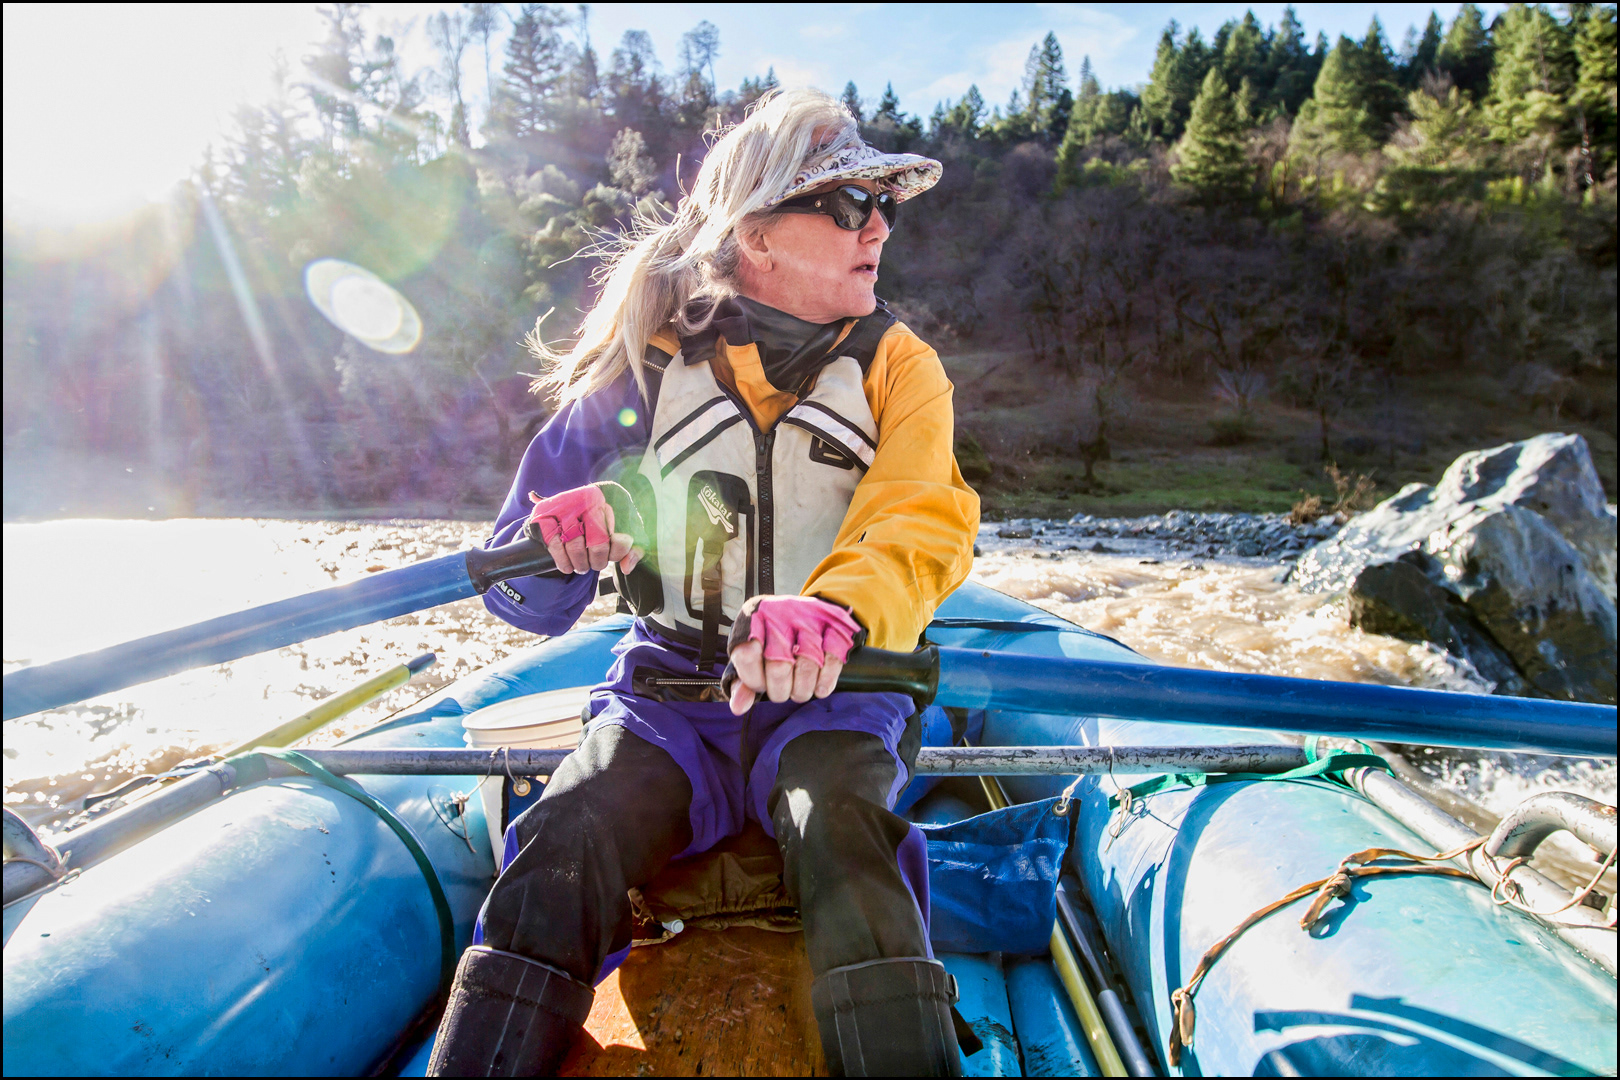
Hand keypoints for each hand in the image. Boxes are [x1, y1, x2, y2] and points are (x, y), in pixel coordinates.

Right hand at [525, 485, 642, 575]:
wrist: (572, 502)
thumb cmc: (603, 518)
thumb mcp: (623, 527)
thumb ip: (632, 548)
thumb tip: (626, 567)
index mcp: (610, 502)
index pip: (620, 537)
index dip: (617, 553)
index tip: (612, 555)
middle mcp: (586, 500)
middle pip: (597, 544)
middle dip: (597, 561)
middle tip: (595, 565)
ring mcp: (564, 506)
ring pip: (575, 546)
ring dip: (580, 564)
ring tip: (582, 566)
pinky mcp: (544, 514)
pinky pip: (554, 544)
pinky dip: (562, 560)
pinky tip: (567, 566)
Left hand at [725, 595, 861, 714]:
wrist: (808, 613)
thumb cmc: (773, 641)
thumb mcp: (752, 656)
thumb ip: (743, 683)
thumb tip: (738, 707)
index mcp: (753, 620)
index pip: (746, 656)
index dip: (754, 680)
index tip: (760, 684)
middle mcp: (780, 614)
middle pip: (779, 666)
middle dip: (780, 690)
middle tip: (782, 692)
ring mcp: (810, 618)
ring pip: (808, 666)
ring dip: (803, 690)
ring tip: (799, 690)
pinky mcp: (834, 626)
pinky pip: (832, 662)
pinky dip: (825, 682)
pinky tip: (818, 687)